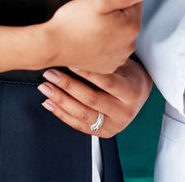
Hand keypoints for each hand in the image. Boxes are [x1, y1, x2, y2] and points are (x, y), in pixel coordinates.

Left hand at [38, 59, 152, 136]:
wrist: (138, 94)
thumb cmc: (128, 74)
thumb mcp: (123, 64)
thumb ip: (104, 62)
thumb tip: (76, 51)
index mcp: (131, 93)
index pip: (107, 82)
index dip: (87, 72)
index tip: (69, 61)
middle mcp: (124, 112)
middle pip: (92, 99)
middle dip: (68, 86)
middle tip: (51, 74)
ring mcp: (113, 125)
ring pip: (82, 114)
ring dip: (61, 100)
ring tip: (46, 88)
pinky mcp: (102, 133)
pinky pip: (78, 124)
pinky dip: (61, 113)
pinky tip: (49, 103)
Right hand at [44, 0, 154, 73]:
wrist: (52, 46)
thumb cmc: (73, 22)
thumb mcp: (100, 0)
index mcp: (132, 27)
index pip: (135, 3)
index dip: (116, 0)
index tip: (100, 5)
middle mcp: (130, 45)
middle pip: (128, 20)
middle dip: (115, 15)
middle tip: (92, 16)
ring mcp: (119, 58)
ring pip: (120, 35)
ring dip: (110, 30)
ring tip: (89, 29)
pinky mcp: (108, 66)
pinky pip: (112, 50)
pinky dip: (104, 44)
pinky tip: (90, 41)